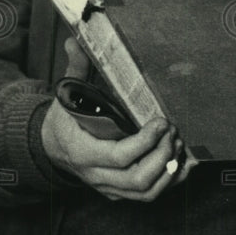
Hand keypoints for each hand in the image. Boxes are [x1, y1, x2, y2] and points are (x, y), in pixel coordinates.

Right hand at [41, 38, 187, 200]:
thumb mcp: (67, 94)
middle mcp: (96, 175)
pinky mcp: (120, 192)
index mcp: (83, 151)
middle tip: (173, 131)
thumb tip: (77, 39)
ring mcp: (109, 187)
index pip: (119, 156)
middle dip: (162, 155)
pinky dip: (171, 181)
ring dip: (169, 169)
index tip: (161, 122)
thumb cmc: (65, 120)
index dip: (145, 141)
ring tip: (177, 142)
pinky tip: (183, 161)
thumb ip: (77, 68)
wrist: (52, 148)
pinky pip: (149, 195)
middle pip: (137, 179)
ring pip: (146, 192)